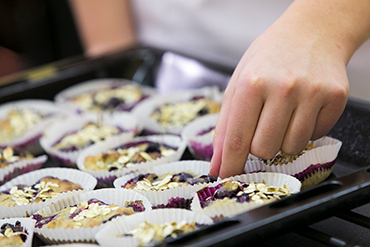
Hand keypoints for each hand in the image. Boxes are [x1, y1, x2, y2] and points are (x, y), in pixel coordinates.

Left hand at [209, 19, 349, 177]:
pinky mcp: (335, 97)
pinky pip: (315, 136)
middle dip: (259, 146)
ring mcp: (312, 93)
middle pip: (264, 150)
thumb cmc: (268, 60)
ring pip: (291, 148)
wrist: (309, 34)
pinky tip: (302, 108)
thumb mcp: (238, 84)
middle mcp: (283, 88)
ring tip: (283, 113)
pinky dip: (305, 130)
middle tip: (263, 125)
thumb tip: (218, 163)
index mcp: (251, 83)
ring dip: (283, 139)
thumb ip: (226, 126)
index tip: (226, 177)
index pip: (237, 139)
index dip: (230, 164)